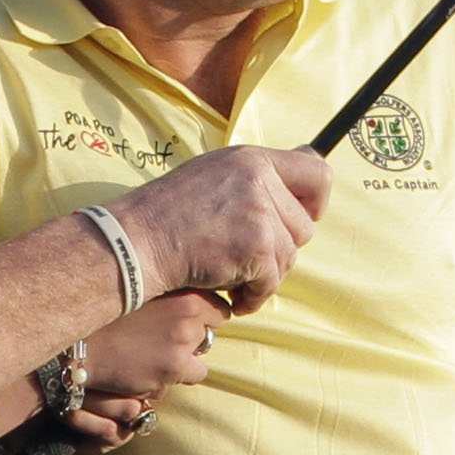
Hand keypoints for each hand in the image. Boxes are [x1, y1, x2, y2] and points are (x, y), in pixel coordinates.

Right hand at [82, 290, 220, 402]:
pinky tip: (145, 370)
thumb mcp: (141, 292)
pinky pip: (184, 380)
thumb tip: (193, 302)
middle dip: (193, 339)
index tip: (192, 319)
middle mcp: (187, 319)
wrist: (79, 343)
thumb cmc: (106, 314)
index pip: (219, 308)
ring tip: (154, 356)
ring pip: (199, 363)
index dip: (206, 315)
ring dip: (184, 362)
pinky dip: (169, 379)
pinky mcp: (169, 374)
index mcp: (184, 294)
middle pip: (210, 335)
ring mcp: (180, 349)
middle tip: (165, 337)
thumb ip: (170, 295)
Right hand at [112, 148, 328, 314]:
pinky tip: (229, 292)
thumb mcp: (214, 174)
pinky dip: (251, 296)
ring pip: (288, 259)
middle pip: (303, 228)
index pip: (317, 172)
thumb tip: (309, 158)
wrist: (137, 240)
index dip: (317, 201)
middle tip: (245, 256)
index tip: (305, 217)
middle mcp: (260, 181)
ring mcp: (260, 215)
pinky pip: (271, 284)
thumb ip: (255, 176)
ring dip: (262, 275)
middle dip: (279, 249)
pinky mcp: (256, 249)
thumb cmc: (168, 212)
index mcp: (252, 160)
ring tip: (230, 274)